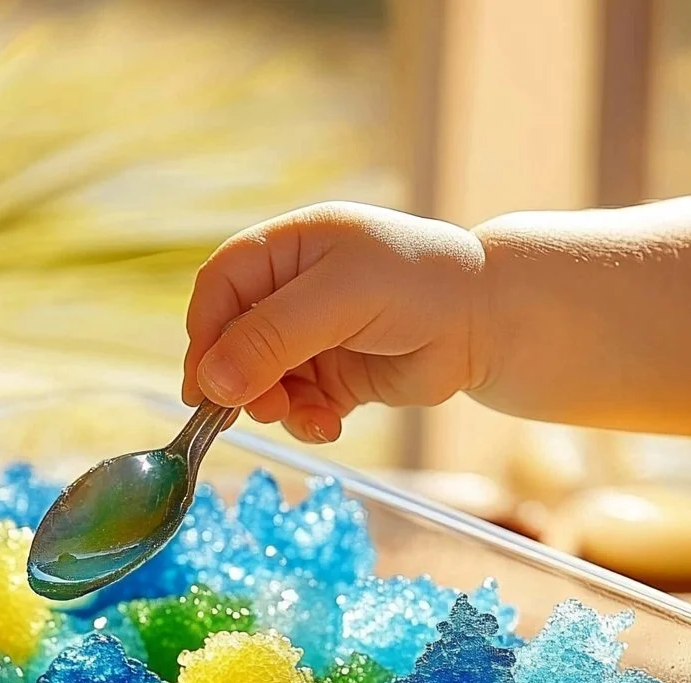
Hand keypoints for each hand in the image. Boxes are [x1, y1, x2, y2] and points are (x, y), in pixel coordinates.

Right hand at [182, 201, 487, 442]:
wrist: (486, 323)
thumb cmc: (417, 284)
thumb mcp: (339, 299)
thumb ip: (272, 339)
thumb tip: (211, 384)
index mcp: (286, 250)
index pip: (220, 288)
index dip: (206, 334)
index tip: (204, 383)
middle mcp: (291, 292)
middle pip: (233, 341)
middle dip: (241, 380)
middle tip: (254, 410)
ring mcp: (310, 337)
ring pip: (261, 380)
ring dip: (275, 406)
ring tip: (306, 416)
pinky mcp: (331, 377)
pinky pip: (296, 405)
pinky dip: (305, 420)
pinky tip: (330, 425)